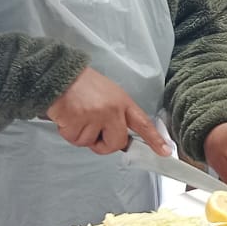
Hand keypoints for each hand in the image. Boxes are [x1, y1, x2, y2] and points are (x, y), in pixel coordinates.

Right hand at [46, 67, 166, 155]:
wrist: (61, 74)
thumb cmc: (84, 85)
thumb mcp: (109, 95)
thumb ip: (117, 115)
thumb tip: (120, 139)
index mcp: (123, 102)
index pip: (143, 123)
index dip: (155, 139)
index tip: (165, 151)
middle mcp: (112, 110)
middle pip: (116, 143)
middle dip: (104, 144)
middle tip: (93, 131)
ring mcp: (95, 116)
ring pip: (90, 143)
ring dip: (81, 135)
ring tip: (77, 115)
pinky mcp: (77, 121)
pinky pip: (75, 140)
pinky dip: (69, 133)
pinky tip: (68, 117)